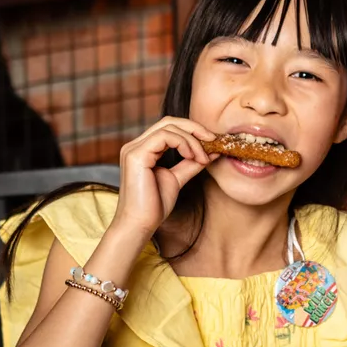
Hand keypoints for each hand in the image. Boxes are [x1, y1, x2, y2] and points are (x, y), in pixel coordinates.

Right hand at [111, 117, 216, 235]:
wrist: (140, 224)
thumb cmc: (154, 206)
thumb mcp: (177, 179)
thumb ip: (191, 163)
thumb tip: (211, 152)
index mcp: (143, 150)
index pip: (169, 128)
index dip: (192, 131)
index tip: (212, 143)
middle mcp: (135, 145)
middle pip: (169, 121)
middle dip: (195, 128)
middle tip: (213, 141)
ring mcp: (134, 149)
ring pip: (168, 127)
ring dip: (192, 140)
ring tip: (202, 158)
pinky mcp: (136, 155)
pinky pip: (165, 136)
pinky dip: (184, 143)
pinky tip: (192, 157)